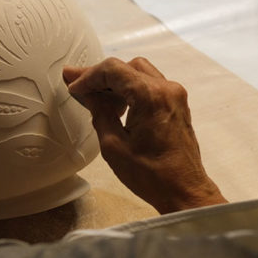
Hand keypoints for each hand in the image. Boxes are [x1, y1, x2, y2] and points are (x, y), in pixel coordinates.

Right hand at [63, 57, 226, 213]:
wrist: (184, 191)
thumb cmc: (151, 175)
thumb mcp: (113, 144)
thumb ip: (98, 111)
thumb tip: (86, 93)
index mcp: (150, 97)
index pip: (113, 70)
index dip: (88, 76)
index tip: (73, 87)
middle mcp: (166, 89)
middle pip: (126, 66)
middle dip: (100, 76)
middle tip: (79, 86)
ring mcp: (174, 95)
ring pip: (139, 72)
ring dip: (116, 82)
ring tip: (96, 99)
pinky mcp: (176, 104)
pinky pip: (149, 85)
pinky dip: (130, 89)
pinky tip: (116, 106)